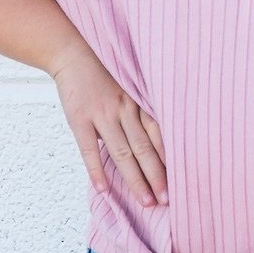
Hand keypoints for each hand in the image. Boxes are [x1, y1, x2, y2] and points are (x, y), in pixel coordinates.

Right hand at [48, 38, 166, 208]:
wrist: (72, 50)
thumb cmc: (104, 68)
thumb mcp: (131, 82)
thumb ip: (142, 108)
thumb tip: (157, 138)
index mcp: (140, 100)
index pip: (160, 135)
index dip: (170, 160)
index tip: (181, 182)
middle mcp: (125, 108)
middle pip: (145, 148)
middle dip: (157, 176)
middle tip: (167, 200)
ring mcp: (102, 114)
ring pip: (123, 153)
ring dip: (135, 180)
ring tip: (146, 201)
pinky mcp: (80, 118)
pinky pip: (90, 149)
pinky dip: (97, 170)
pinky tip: (105, 189)